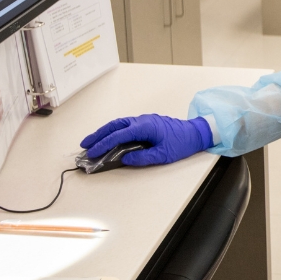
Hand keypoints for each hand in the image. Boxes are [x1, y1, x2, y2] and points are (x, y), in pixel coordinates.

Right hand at [80, 114, 212, 166]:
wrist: (196, 133)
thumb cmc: (182, 143)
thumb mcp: (163, 155)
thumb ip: (143, 157)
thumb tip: (124, 159)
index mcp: (145, 127)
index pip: (119, 135)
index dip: (104, 144)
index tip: (92, 152)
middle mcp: (142, 120)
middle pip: (115, 126)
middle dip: (98, 135)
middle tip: (85, 145)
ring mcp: (144, 120)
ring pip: (119, 124)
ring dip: (104, 132)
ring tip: (92, 142)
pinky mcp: (146, 123)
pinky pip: (126, 126)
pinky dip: (114, 131)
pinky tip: (109, 138)